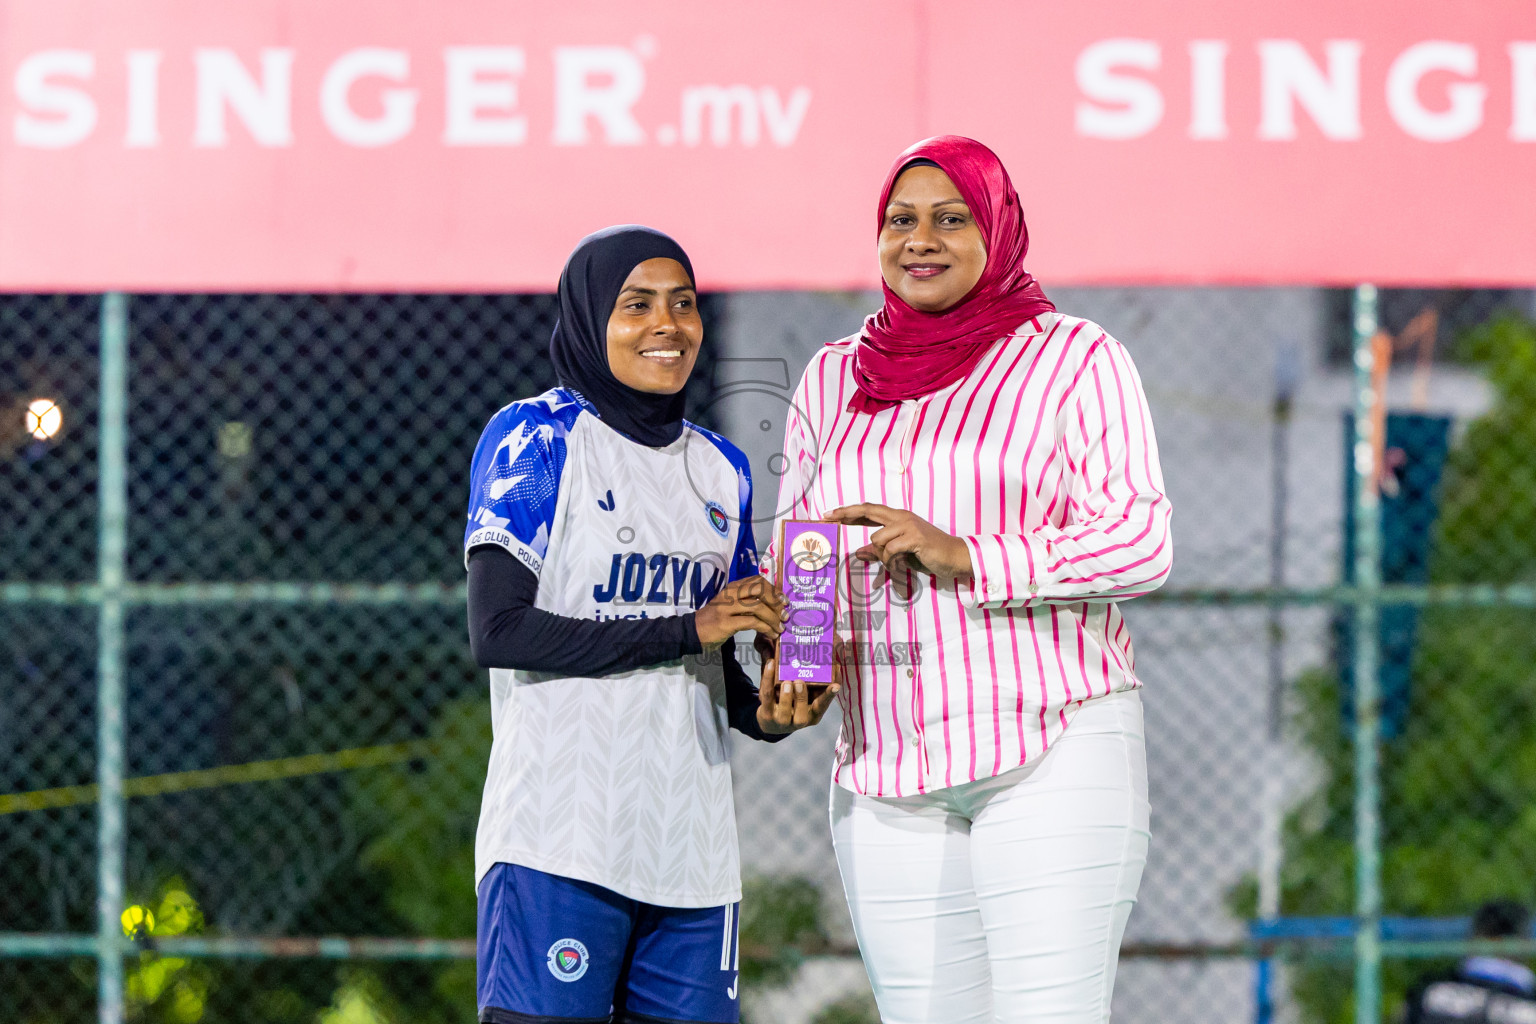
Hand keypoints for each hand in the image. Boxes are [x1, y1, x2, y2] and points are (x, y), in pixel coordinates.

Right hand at [694, 576, 783, 650]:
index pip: (758, 580)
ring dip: (773, 618)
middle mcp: (730, 593)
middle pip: (760, 589)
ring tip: (780, 628)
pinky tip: (770, 634)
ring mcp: (726, 607)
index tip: (784, 601)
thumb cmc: (716, 618)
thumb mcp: (730, 604)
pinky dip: (765, 628)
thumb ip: (747, 600)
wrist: (694, 631)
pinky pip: (752, 622)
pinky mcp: (725, 622)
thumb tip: (773, 603)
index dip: (774, 590)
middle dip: (776, 601)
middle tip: (784, 615)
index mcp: (733, 587)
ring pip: (758, 606)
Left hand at [755, 634, 839, 733]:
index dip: (829, 696)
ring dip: (785, 695)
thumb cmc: (795, 703)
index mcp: (813, 714)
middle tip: (800, 682)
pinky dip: (768, 679)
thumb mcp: (807, 696)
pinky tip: (770, 664)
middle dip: (801, 697)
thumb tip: (830, 658)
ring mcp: (782, 720)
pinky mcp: (767, 713)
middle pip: (802, 713)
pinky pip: (767, 696)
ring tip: (787, 682)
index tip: (835, 685)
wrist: (772, 722)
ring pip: (784, 709)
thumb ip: (817, 682)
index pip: (822, 705)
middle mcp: (799, 720)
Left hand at [825, 504, 973, 577]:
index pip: (868, 510)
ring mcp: (908, 525)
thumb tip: (858, 554)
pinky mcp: (914, 537)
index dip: (848, 511)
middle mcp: (901, 517)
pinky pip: (890, 550)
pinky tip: (902, 565)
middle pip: (868, 510)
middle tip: (827, 517)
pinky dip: (892, 562)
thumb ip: (879, 551)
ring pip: (877, 539)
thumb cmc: (927, 554)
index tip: (828, 514)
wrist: (954, 556)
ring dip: (882, 556)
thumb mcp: (899, 553)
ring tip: (897, 563)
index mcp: (897, 518)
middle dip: (846, 514)